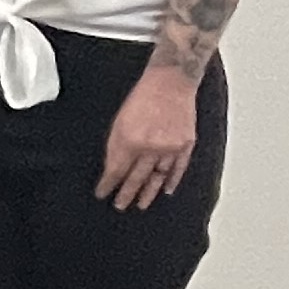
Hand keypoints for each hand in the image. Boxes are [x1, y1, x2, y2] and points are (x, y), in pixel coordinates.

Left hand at [97, 69, 199, 210]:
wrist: (171, 82)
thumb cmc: (142, 97)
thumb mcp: (119, 121)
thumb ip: (116, 146)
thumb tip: (112, 168)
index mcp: (130, 140)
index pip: (116, 171)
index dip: (108, 185)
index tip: (102, 194)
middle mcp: (151, 147)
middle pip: (136, 178)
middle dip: (126, 194)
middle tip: (119, 205)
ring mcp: (171, 147)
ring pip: (158, 178)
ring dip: (148, 193)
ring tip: (141, 205)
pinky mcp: (186, 145)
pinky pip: (179, 169)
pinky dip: (172, 181)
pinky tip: (166, 191)